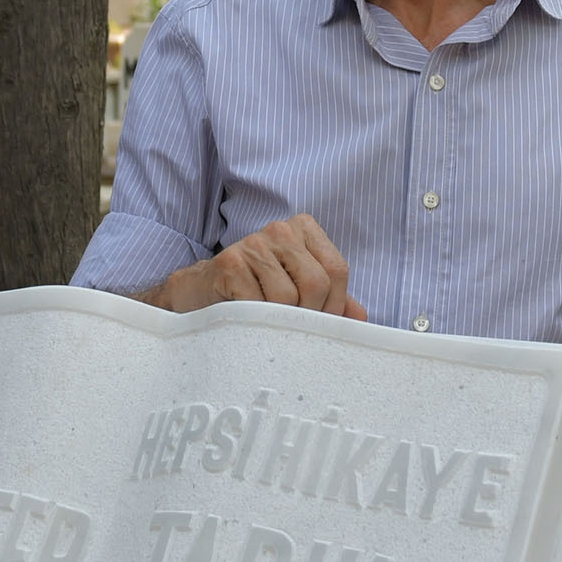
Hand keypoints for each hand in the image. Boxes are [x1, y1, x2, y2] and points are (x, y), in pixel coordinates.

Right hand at [153, 215, 367, 320]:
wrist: (201, 291)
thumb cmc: (256, 290)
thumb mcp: (298, 289)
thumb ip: (332, 299)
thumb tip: (360, 317)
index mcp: (303, 229)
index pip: (337, 269)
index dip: (336, 304)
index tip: (323, 325)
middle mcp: (280, 229)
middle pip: (317, 282)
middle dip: (311, 316)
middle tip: (297, 332)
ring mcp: (253, 243)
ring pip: (288, 298)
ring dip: (281, 322)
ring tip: (270, 325)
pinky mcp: (230, 264)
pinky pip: (258, 305)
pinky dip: (258, 322)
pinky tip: (249, 320)